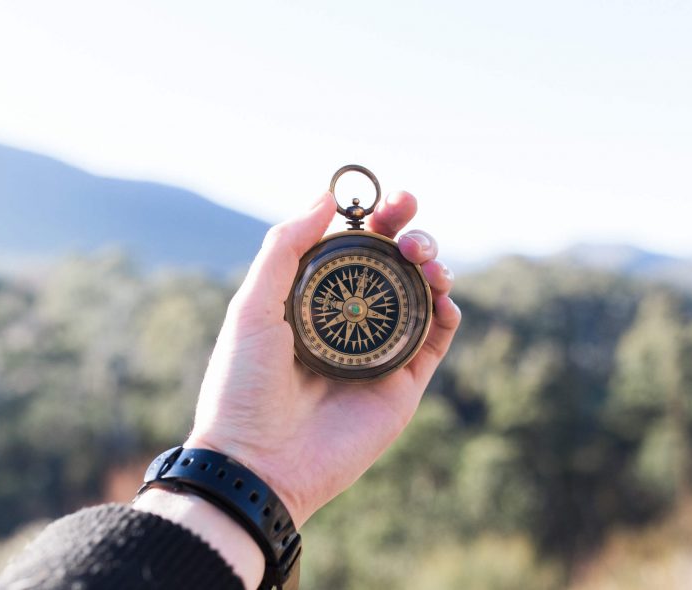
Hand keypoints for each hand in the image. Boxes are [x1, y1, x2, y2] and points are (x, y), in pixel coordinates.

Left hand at [186, 189, 460, 525]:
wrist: (258, 463)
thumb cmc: (243, 386)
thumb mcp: (253, 306)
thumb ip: (286, 248)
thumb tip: (325, 196)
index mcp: (312, 300)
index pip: (353, 248)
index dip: (375, 219)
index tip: (389, 199)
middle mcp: (348, 322)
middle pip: (393, 266)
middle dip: (410, 234)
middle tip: (409, 223)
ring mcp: (378, 353)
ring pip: (421, 296)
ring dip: (431, 266)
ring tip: (424, 258)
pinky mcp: (402, 385)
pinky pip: (435, 340)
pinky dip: (447, 311)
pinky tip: (441, 294)